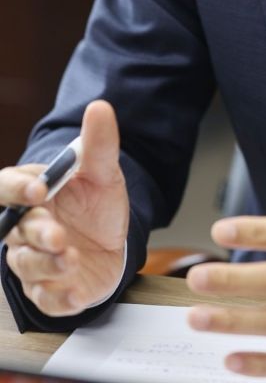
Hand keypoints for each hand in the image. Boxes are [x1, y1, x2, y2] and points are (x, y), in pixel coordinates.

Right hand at [1, 100, 128, 316]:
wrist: (113, 241)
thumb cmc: (96, 204)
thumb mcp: (103, 171)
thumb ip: (99, 143)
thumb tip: (100, 107)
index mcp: (30, 194)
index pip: (6, 188)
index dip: (17, 189)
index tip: (38, 188)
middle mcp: (24, 229)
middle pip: (16, 231)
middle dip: (37, 233)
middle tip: (58, 233)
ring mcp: (34, 261)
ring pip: (27, 266)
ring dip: (47, 264)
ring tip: (71, 258)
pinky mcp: (50, 290)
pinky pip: (46, 299)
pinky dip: (59, 299)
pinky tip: (76, 293)